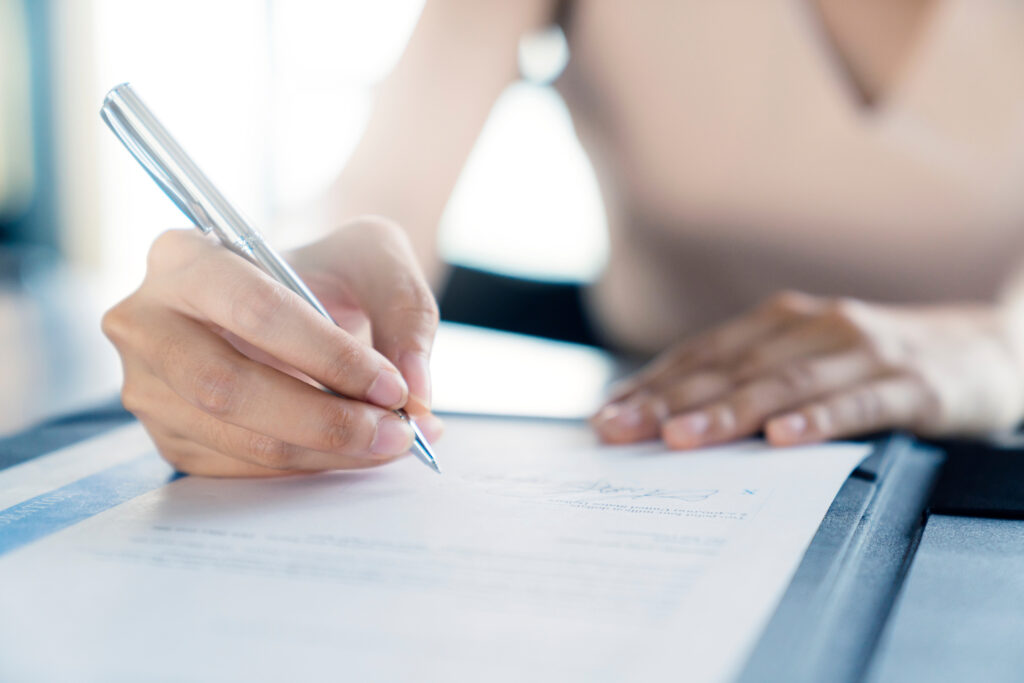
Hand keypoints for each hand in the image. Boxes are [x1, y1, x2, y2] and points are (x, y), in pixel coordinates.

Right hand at [102, 216, 441, 475]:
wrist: (300, 295)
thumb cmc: (331, 267)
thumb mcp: (377, 258)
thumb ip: (405, 312)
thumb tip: (416, 392)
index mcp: (185, 255)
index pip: (254, 310)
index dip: (329, 356)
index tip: (393, 387)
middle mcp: (147, 320)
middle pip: (227, 386)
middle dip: (324, 419)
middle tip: (397, 432)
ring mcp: (149, 385)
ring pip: (237, 437)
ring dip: (325, 451)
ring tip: (390, 442)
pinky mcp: (171, 434)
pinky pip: (241, 468)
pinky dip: (308, 467)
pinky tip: (354, 451)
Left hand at [592, 292, 1023, 448]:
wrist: (990, 348)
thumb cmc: (878, 361)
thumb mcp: (810, 361)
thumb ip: (753, 382)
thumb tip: (672, 422)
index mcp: (782, 322)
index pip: (703, 354)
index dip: (652, 384)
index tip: (607, 415)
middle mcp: (814, 326)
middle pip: (731, 367)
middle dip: (668, 400)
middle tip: (620, 430)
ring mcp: (863, 351)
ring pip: (784, 383)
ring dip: (728, 411)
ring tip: (681, 438)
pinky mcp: (912, 383)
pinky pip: (858, 403)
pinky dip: (818, 420)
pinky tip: (783, 440)